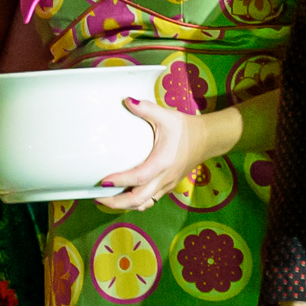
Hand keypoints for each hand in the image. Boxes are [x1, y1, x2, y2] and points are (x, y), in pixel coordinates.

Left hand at [91, 96, 216, 210]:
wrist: (208, 140)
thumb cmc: (187, 129)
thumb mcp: (167, 116)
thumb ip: (146, 109)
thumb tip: (127, 100)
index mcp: (162, 162)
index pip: (138, 177)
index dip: (120, 181)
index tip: (103, 181)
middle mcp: (164, 178)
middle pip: (138, 200)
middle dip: (117, 203)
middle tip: (98, 197)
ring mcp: (167, 185)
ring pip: (144, 204)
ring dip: (125, 205)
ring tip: (107, 200)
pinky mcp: (168, 186)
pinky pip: (150, 200)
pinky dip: (136, 202)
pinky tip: (124, 196)